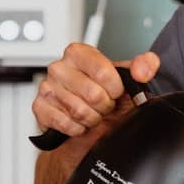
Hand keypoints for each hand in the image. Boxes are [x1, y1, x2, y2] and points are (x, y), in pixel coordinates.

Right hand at [33, 44, 159, 138]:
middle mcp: (59, 67)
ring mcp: (46, 87)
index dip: (115, 89)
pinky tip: (78, 123)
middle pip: (92, 94)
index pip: (103, 71)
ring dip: (92, 119)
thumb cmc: (105, 101)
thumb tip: (144, 67)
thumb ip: (143, 68)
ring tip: (91, 113)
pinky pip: (65, 123)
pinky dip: (77, 129)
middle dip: (104, 106)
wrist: (88, 130)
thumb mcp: (127, 82)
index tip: (115, 92)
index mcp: (79, 53)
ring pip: (79, 111)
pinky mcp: (39, 108)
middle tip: (103, 106)